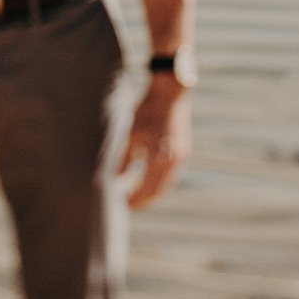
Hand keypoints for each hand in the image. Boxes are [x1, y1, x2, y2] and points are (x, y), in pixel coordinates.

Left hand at [118, 76, 191, 208]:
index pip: (148, 188)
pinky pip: (170, 173)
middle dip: (144, 199)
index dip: (136, 199)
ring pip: (166, 182)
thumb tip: (114, 177)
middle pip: (159, 189)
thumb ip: (123, 157)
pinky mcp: (183, 150)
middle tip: (128, 205)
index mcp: (161, 157)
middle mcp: (175, 160)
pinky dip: (159, 180)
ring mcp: (182, 155)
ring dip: (152, 191)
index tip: (123, 206)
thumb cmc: (146, 111)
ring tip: (135, 196)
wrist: (170, 93)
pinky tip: (147, 181)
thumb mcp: (129, 133)